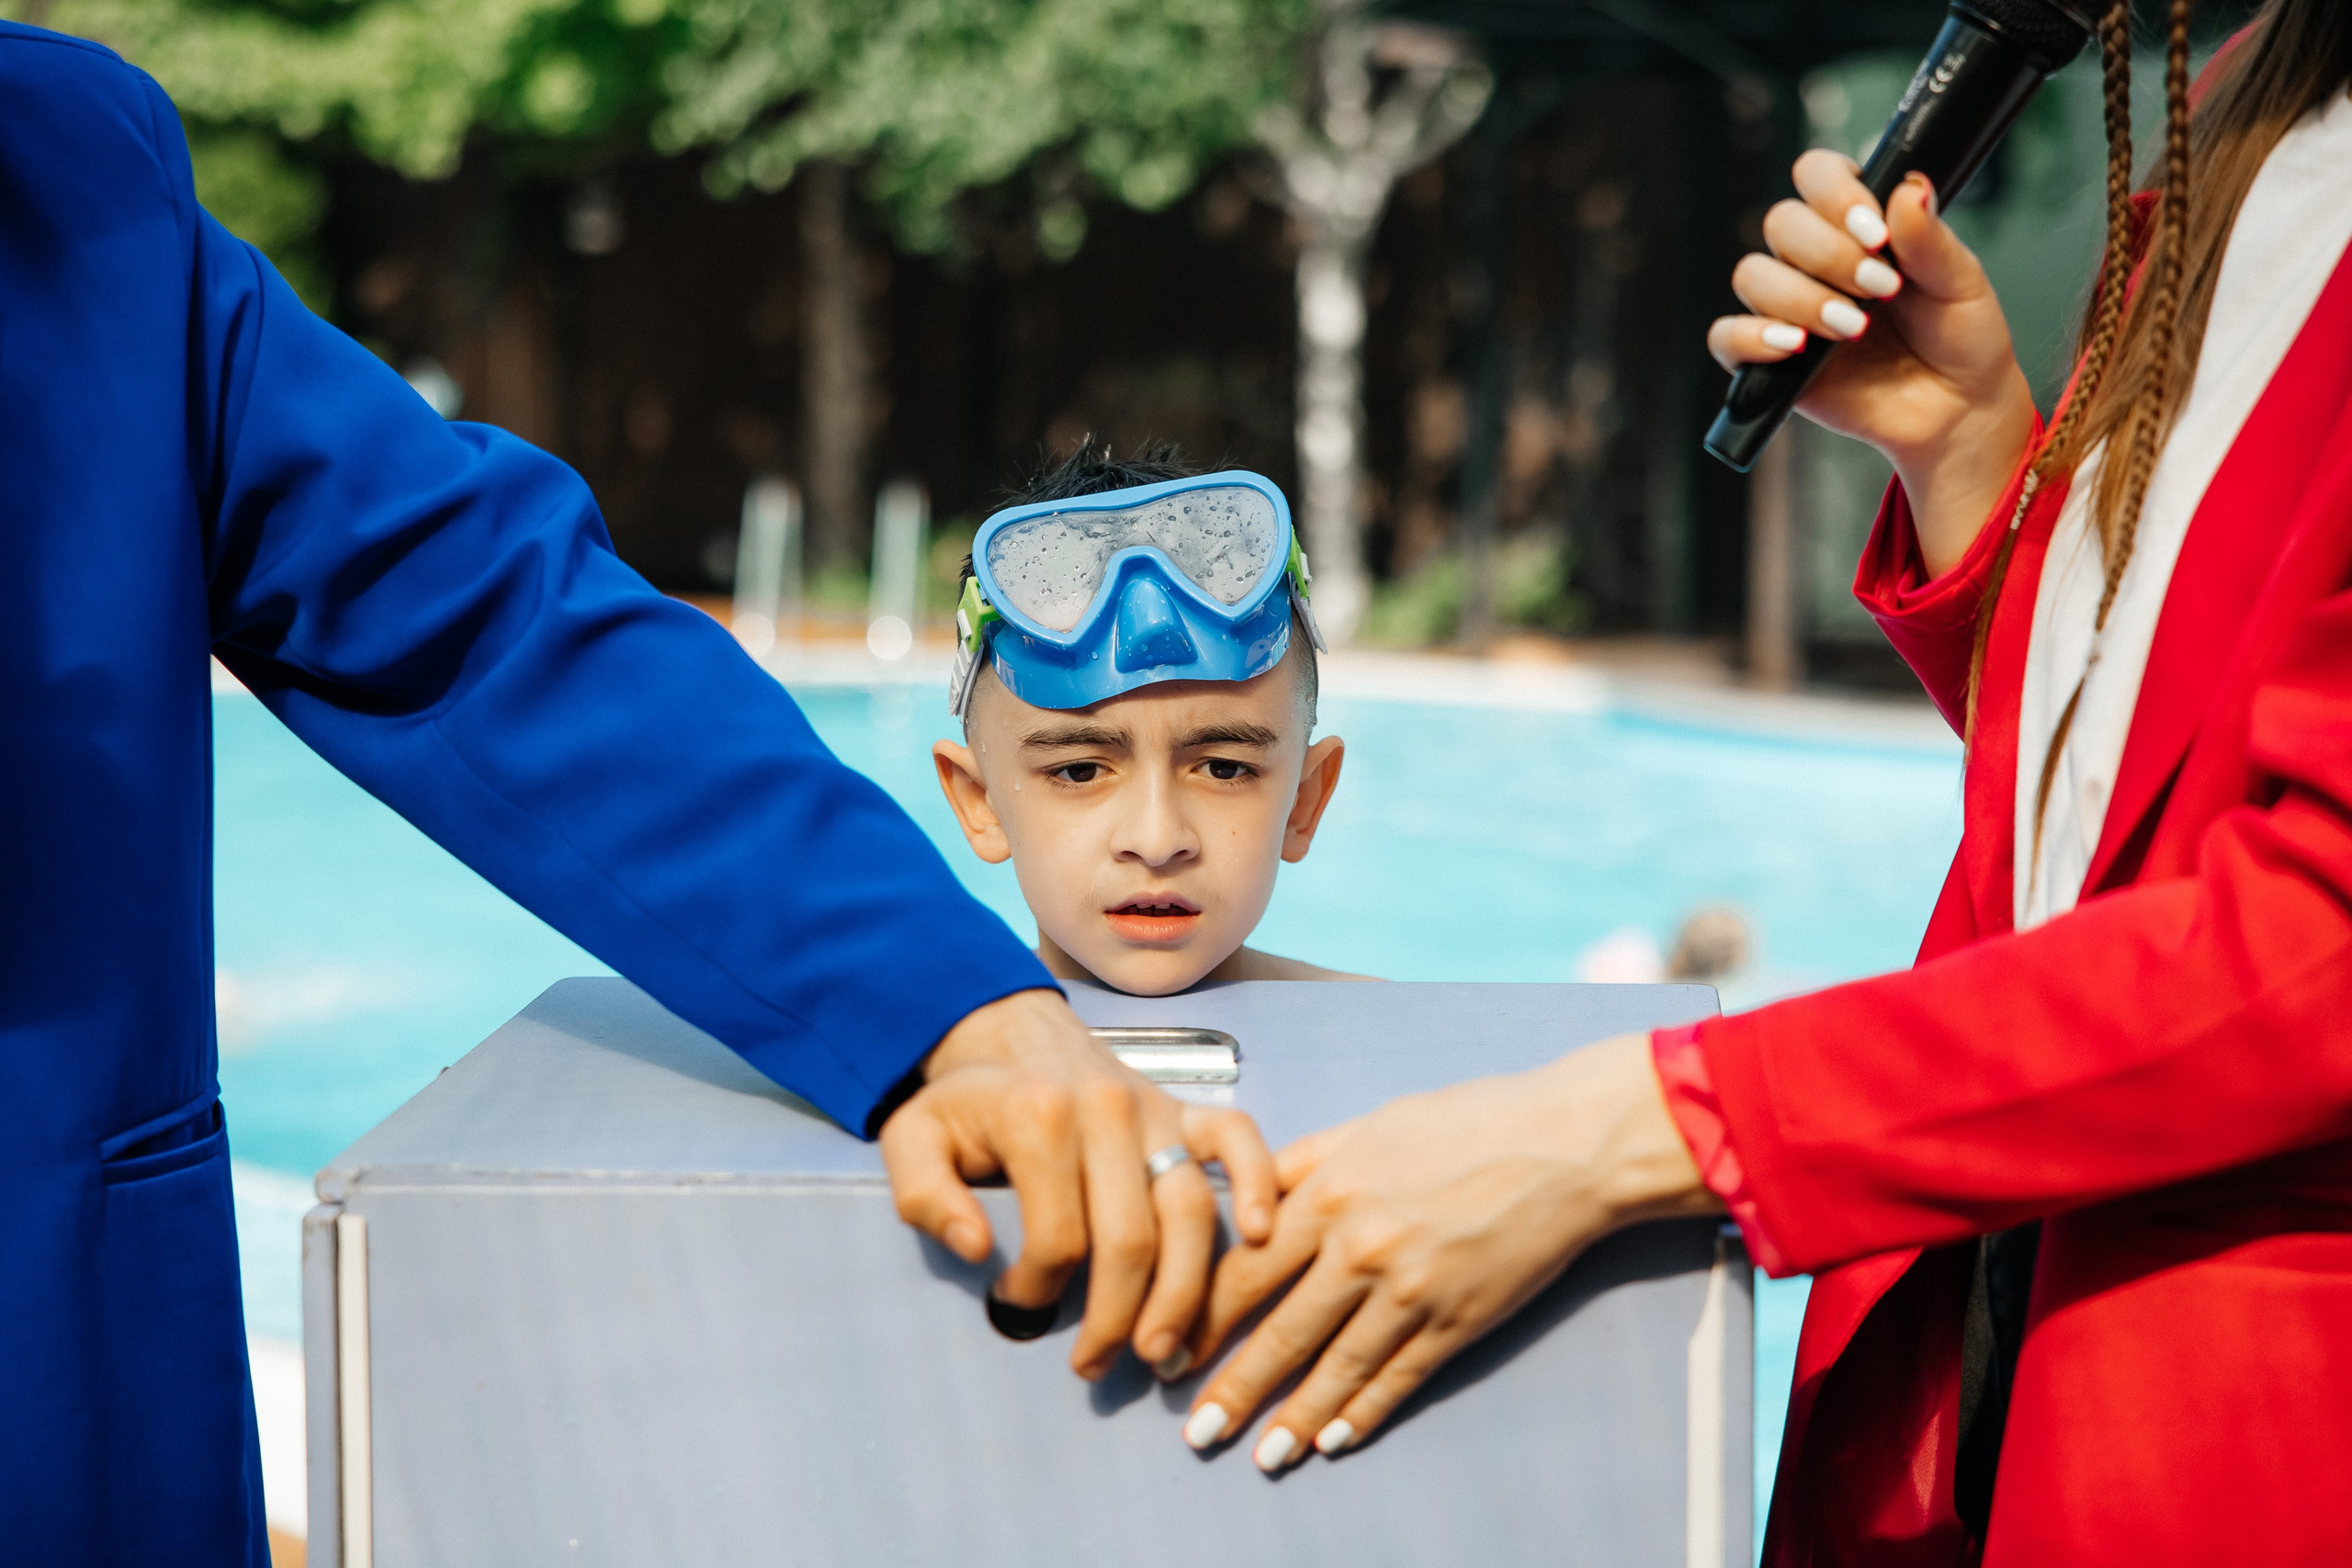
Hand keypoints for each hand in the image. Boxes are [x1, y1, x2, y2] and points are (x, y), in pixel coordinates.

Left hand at [878, 988, 1277, 1379]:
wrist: (1015, 1037)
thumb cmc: (968, 1104)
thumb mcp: (913, 1138)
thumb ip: (925, 1194)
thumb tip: (976, 1247)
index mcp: (1038, 1118)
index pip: (1057, 1237)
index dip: (1036, 1290)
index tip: (1014, 1305)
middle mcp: (1107, 1111)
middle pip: (1130, 1239)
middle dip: (1117, 1319)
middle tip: (1096, 1365)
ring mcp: (1157, 1110)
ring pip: (1189, 1212)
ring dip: (1184, 1293)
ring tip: (1165, 1352)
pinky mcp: (1189, 1109)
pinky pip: (1238, 1140)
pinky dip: (1257, 1183)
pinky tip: (1259, 1235)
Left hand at [1178, 1033, 1717, 1469]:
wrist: (1562, 1144)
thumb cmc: (1464, 1121)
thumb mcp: (1368, 1126)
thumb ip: (1304, 1164)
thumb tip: (1249, 1196)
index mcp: (1327, 1193)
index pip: (1241, 1270)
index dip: (1199, 1316)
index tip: (1166, 1348)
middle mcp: (1359, 1248)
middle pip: (1277, 1331)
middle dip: (1230, 1386)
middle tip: (1194, 1427)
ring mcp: (1409, 1290)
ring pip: (1334, 1368)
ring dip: (1292, 1418)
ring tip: (1259, 1455)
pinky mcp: (1456, 1320)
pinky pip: (1398, 1379)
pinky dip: (1363, 1413)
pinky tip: (1334, 1440)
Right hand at [1707, 150, 2036, 575]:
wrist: (1956, 410)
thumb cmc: (1959, 339)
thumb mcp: (1960, 281)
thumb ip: (1929, 237)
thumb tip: (1909, 188)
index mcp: (1857, 226)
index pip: (1817, 176)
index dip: (1836, 194)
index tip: (1875, 233)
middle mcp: (1815, 260)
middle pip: (1781, 223)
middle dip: (1829, 254)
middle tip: (1879, 289)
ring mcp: (1788, 308)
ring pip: (1753, 275)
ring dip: (1802, 298)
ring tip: (1853, 328)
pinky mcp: (1768, 360)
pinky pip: (1726, 337)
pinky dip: (1752, 337)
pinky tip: (1796, 347)